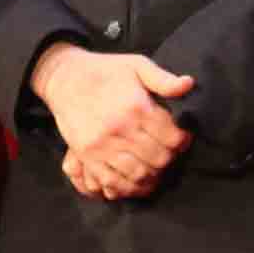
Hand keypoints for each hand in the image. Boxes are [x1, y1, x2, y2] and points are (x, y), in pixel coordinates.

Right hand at [30, 42, 196, 202]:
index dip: (183, 141)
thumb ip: (164, 79)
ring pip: (139, 174)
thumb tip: (189, 84)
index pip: (172, 137)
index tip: (182, 138)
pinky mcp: (87, 156)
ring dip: (153, 175)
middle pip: (159, 159)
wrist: (64, 78)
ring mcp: (102, 146)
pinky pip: (112, 181)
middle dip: (170, 158)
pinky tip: (137, 181)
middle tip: (169, 153)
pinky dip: (129, 187)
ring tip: (156, 167)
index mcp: (136, 107)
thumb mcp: (137, 65)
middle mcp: (120, 129)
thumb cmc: (105, 71)